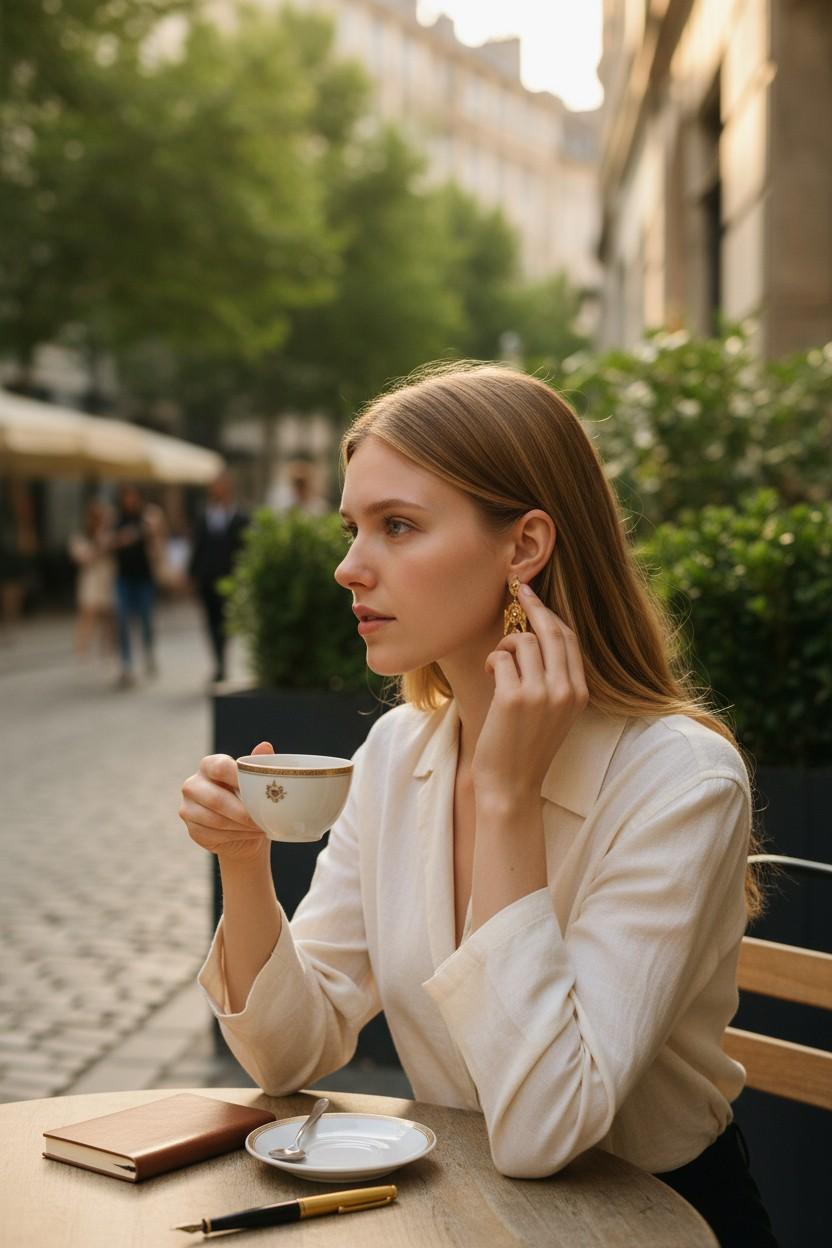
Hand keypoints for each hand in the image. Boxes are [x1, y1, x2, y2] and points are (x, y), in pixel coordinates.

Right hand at [179, 740, 273, 863]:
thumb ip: (259, 763)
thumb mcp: (257, 780)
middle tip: (263, 820)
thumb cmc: (250, 798)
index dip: (238, 778)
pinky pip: (213, 835)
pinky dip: (235, 836)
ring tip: (260, 827)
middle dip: (243, 812)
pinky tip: (248, 834)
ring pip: (216, 820)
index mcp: (208, 765)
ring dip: (241, 826)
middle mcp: (193, 784)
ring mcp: (188, 808)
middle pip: (216, 799)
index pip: (220, 767)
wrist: (243, 830)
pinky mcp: (192, 830)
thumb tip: (265, 746)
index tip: (259, 790)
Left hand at [472, 585, 588, 804]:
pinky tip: (490, 674)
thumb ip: (553, 680)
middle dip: (532, 606)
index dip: (550, 615)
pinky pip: (501, 657)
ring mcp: (542, 694)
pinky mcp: (515, 698)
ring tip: (498, 664)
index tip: (533, 599)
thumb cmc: (525, 749)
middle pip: (552, 631)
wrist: (512, 787)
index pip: (569, 639)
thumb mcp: (552, 713)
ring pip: (523, 641)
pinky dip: (492, 660)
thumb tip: (534, 636)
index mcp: (580, 693)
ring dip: (504, 645)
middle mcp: (566, 690)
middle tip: (517, 591)